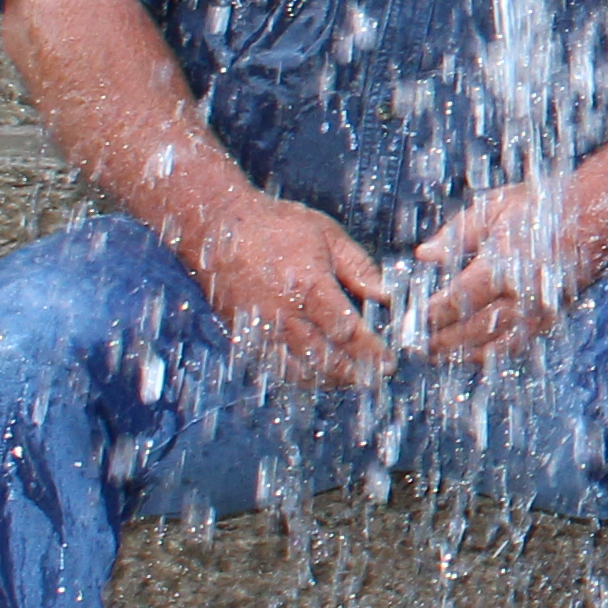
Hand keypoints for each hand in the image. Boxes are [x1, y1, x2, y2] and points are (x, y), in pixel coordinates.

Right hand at [192, 192, 390, 388]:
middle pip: (321, 356)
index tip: (388, 361)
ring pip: (295, 367)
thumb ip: (359, 267)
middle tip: (375, 380)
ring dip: (326, 379)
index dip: (369, 350)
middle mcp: (281, 312)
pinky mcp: (242, 333)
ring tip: (350, 380)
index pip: (344, 329)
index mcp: (307, 285)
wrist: (219, 227)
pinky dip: (296, 375)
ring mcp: (258, 326)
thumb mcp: (327, 235)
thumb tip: (386, 295)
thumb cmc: (276, 226)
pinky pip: (271, 365)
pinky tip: (315, 374)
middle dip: (352, 372)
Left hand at [407, 174, 590, 368]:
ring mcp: (539, 312)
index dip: (429, 314)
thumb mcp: (494, 208)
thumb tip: (424, 256)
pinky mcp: (550, 319)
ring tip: (434, 353)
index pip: (456, 301)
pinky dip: (489, 354)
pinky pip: (515, 347)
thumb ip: (456, 234)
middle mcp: (522, 296)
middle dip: (438, 338)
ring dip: (459, 352)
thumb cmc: (544, 206)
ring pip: (492, 346)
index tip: (410, 318)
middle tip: (412, 343)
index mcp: (505, 265)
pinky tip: (469, 352)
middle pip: (470, 329)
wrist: (598, 214)